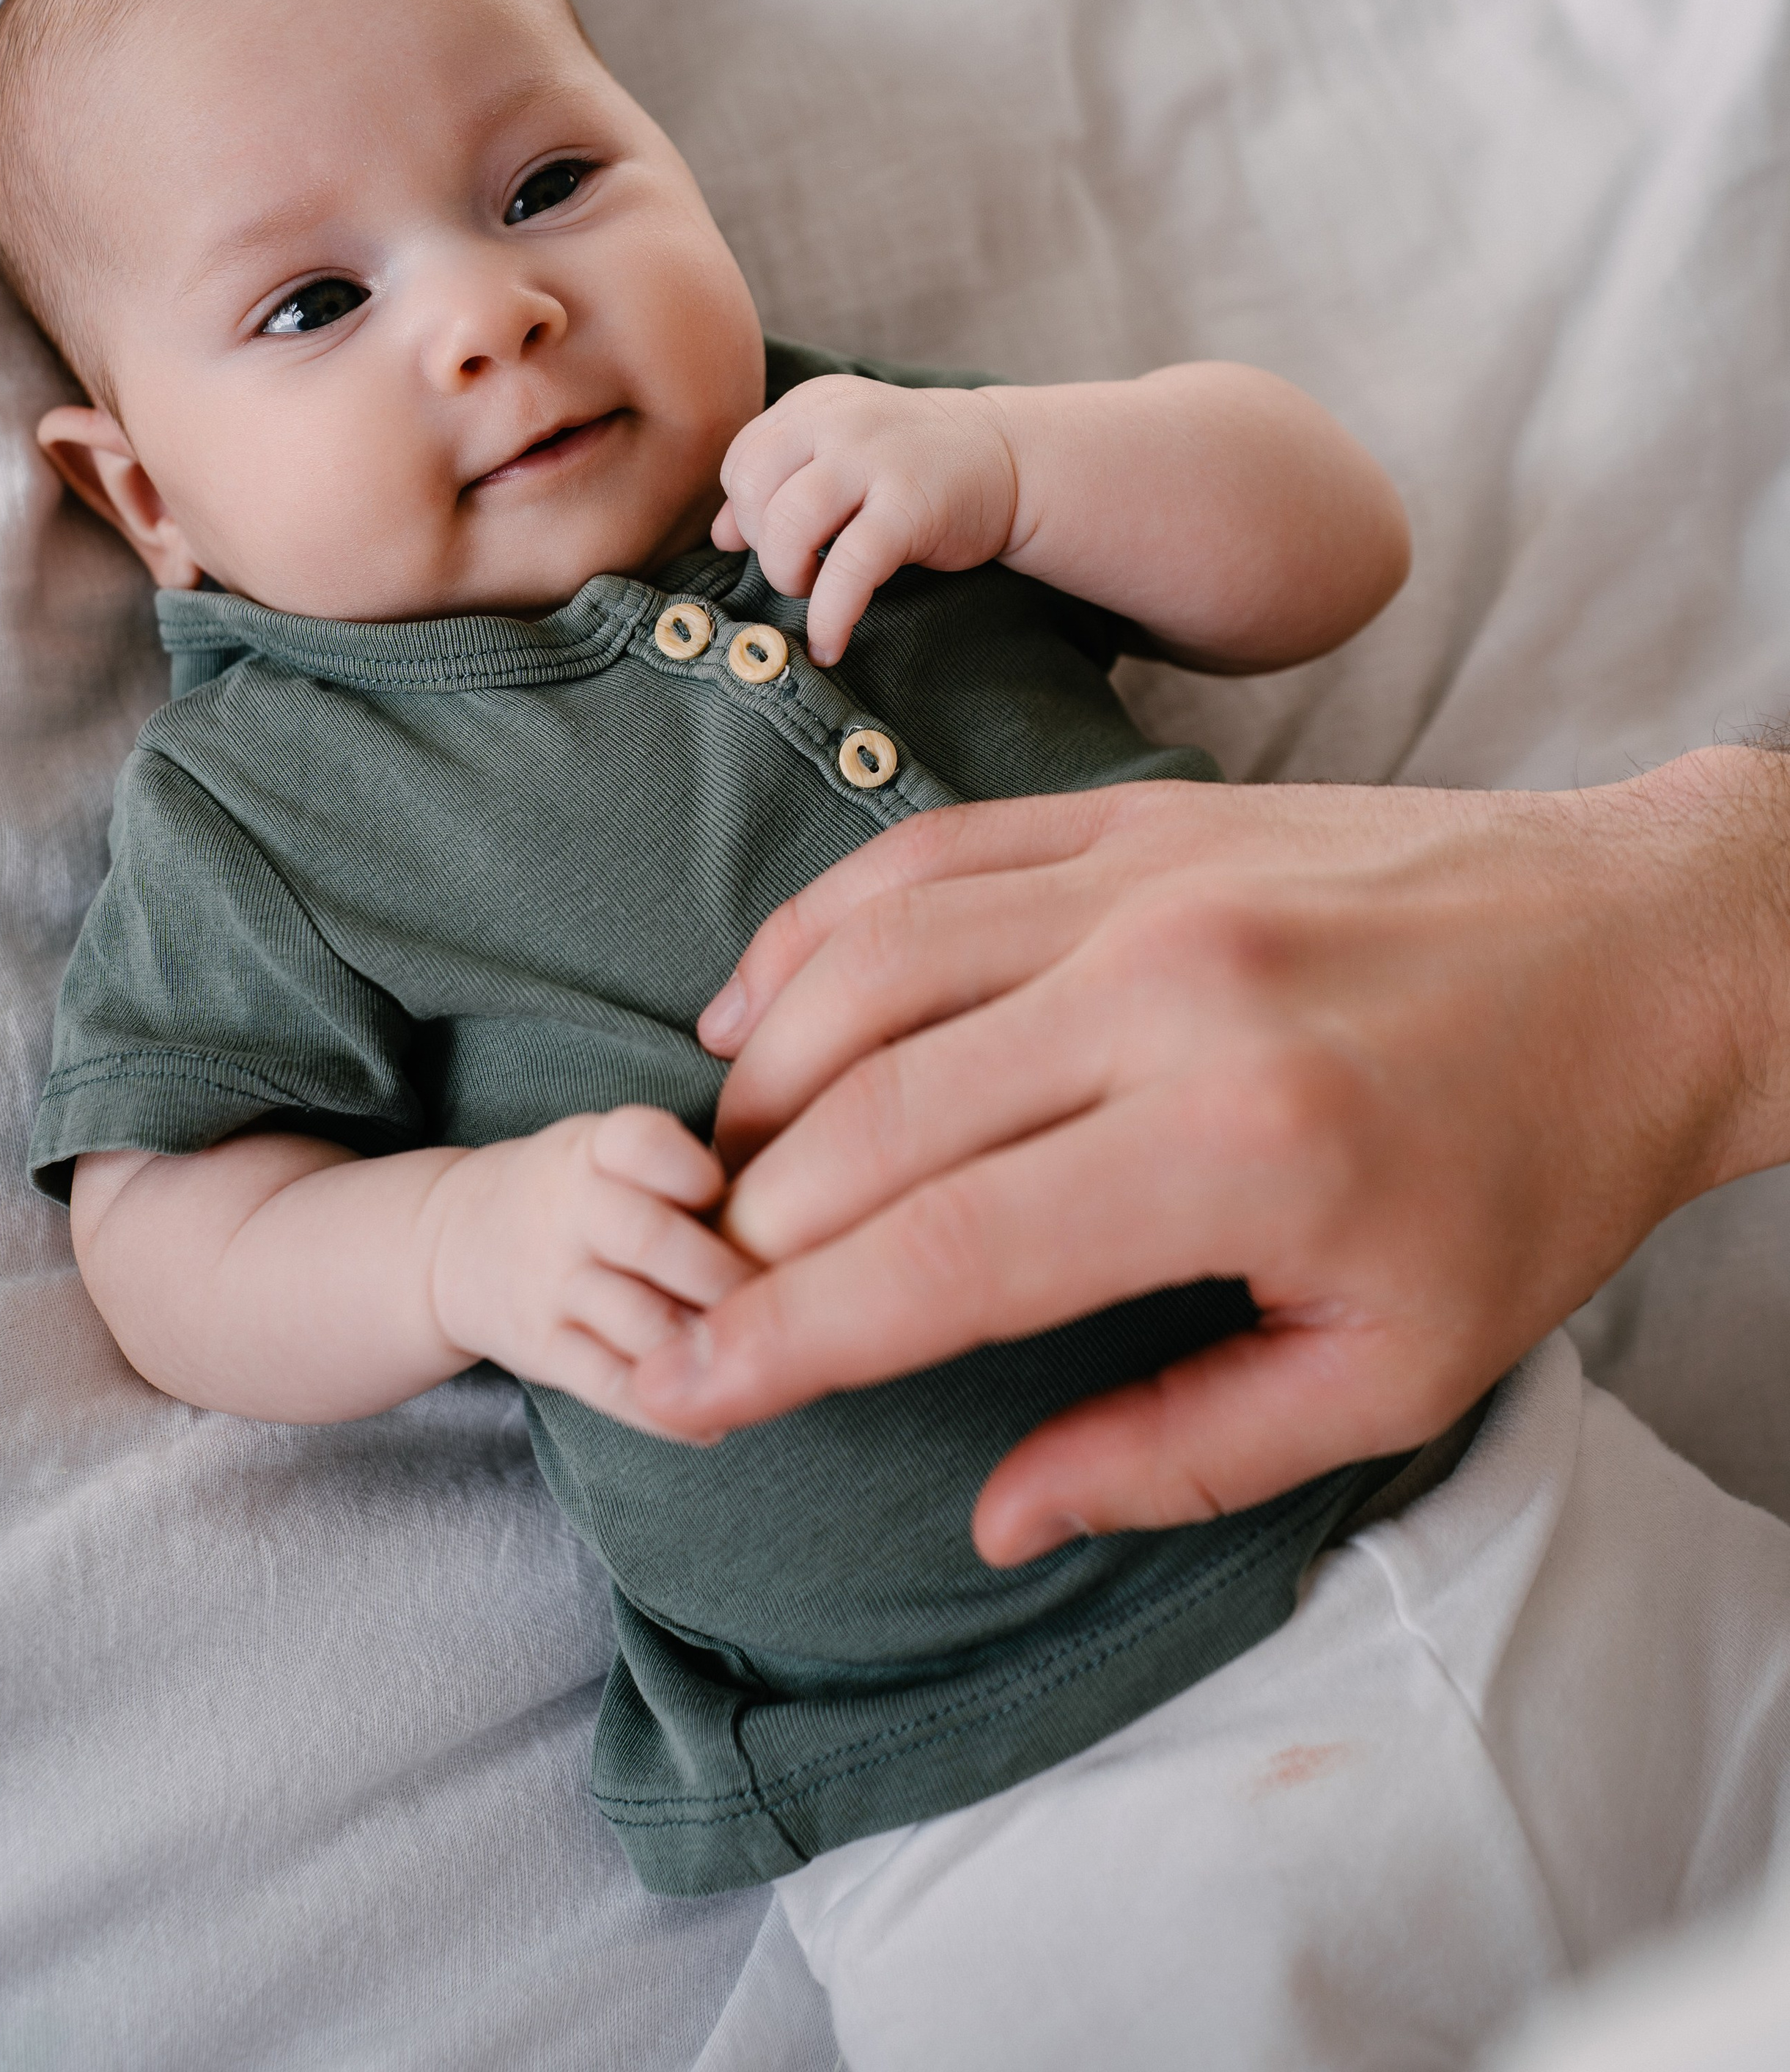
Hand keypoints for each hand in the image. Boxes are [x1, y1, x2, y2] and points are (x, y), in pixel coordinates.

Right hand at [428, 1106, 757, 1426]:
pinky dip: (667, 1412)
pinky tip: (715, 1420)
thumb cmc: (581, 1193)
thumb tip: (798, 1231)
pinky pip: (609, 1386)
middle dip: (727, 1276)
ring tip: (757, 1357)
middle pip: (653, 1240)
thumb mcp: (612, 1152)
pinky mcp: (541, 1349)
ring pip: (640, 1323)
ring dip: (707, 1346)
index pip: (642, 1143)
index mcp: (594, 1149)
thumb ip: (691, 1179)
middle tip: (781, 1297)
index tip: (727, 1196)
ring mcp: (550, 1283)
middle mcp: (567, 1211)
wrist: (458, 1241)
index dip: (694, 1171)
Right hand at [629, 753, 1789, 1557]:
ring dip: (761, 1079)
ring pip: (870, 966)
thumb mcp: (1397, 1373)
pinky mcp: (1136, 817)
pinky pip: (927, 855)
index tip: (686, 1393)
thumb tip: (1001, 1512)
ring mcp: (1143, 880)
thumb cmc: (1531, 1174)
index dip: (789, 1336)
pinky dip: (817, 930)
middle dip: (749, 1230)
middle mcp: (1167, 992)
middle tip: (690, 1303)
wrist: (1643, 950)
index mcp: (1239, 1148)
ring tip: (718, 1177)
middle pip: (873, 1113)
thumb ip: (1182, 1454)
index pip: (941, 1253)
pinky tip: (758, 1005)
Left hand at [711, 375, 1017, 664]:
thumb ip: (780, 483)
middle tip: (795, 568)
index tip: (775, 540)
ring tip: (811, 593)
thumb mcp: (840, 457)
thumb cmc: (913, 466)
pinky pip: (846, 570)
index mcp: (815, 405)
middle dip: (761, 544)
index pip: (742, 460)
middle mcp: (839, 422)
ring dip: (786, 574)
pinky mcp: (909, 508)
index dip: (746, 514)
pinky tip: (829, 645)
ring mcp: (875, 460)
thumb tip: (718, 534)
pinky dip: (829, 617)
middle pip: (752, 487)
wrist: (1008, 460)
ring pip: (787, 524)